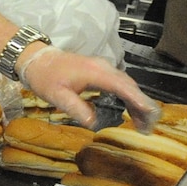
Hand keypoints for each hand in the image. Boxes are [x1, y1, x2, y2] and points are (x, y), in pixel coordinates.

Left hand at [19, 45, 160, 130]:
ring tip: (142, 123)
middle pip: (131, 86)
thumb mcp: (57, 96)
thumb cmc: (45, 77)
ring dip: (137, 102)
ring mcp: (103, 67)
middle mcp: (105, 67)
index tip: (151, 114)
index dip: (139, 101)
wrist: (35, 58)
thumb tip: (94, 123)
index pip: (124, 87)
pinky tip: (129, 109)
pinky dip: (128, 96)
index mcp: (96, 72)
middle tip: (148, 127)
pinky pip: (120, 83)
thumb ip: (76, 108)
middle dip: (143, 106)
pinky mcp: (100, 70)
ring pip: (127, 85)